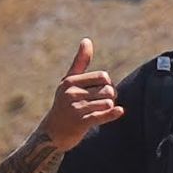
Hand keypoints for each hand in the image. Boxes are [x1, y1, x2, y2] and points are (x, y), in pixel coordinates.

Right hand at [42, 38, 122, 152]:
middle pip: (107, 89)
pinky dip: (112, 114)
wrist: (53, 133)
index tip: (103, 91)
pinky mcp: (80, 123)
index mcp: (70, 81)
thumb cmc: (64, 103)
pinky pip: (101, 115)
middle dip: (111, 96)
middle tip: (105, 103)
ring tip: (101, 111)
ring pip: (107, 102)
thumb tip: (87, 40)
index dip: (108, 83)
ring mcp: (75, 108)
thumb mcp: (69, 82)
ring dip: (109, 107)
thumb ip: (80, 62)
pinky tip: (119, 111)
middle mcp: (71, 93)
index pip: (102, 76)